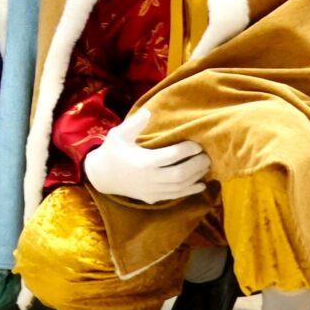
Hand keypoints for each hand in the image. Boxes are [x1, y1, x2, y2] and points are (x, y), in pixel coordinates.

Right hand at [82, 111, 211, 206]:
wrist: (102, 176)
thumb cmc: (112, 152)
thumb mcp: (118, 135)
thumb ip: (134, 124)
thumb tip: (149, 112)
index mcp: (143, 161)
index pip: (170, 156)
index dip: (187, 150)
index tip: (198, 144)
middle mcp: (150, 178)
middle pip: (179, 174)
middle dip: (196, 165)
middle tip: (207, 155)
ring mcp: (152, 190)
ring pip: (179, 186)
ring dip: (196, 177)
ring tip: (206, 166)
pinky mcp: (153, 197)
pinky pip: (175, 196)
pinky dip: (190, 191)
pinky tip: (201, 185)